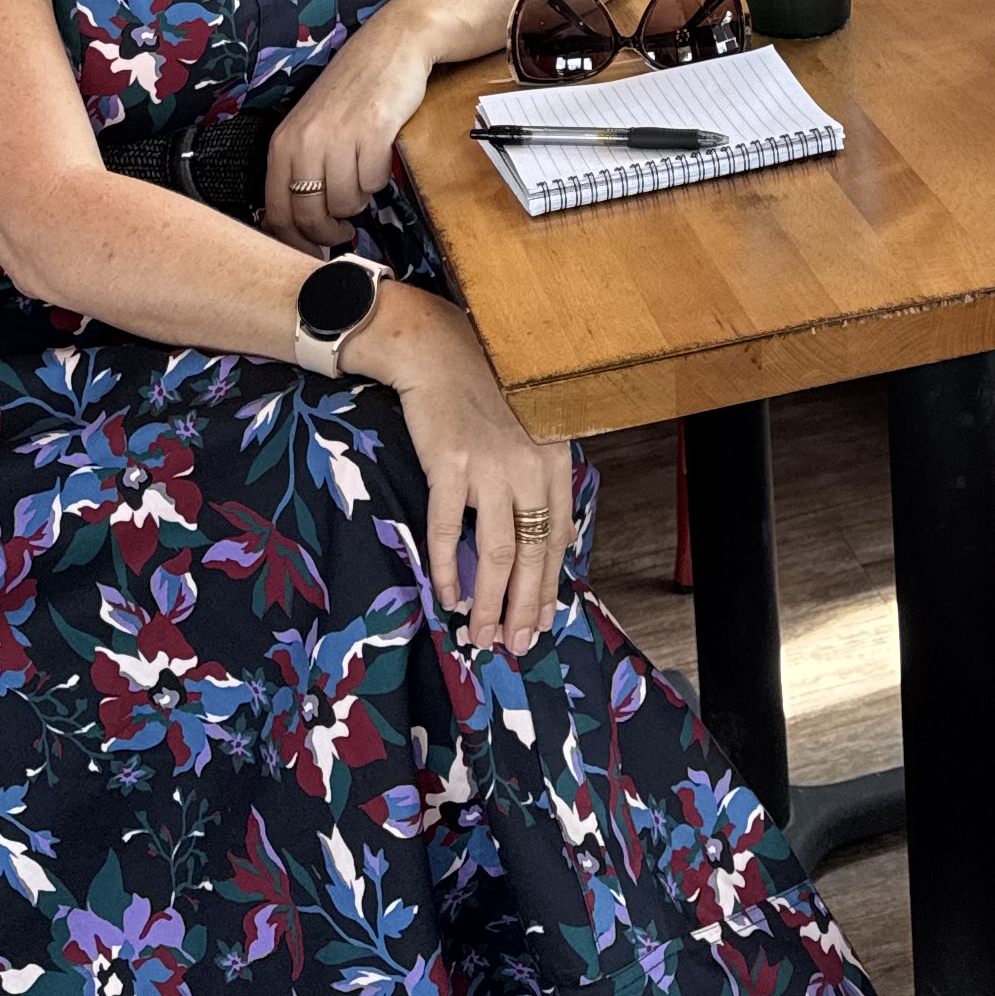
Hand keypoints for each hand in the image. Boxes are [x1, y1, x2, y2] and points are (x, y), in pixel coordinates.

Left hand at [263, 0, 450, 237]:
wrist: (391, 46)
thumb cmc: (350, 92)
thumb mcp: (311, 129)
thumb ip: (301, 172)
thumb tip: (301, 230)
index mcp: (282, 143)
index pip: (277, 214)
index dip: (297, 244)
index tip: (314, 254)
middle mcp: (305, 141)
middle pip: (311, 216)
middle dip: (330, 232)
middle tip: (345, 231)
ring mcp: (339, 135)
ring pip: (347, 203)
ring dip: (360, 200)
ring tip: (362, 176)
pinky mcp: (374, 130)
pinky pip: (375, 181)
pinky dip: (380, 179)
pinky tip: (379, 158)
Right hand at [379, 295, 577, 659]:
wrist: (436, 350)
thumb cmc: (479, 393)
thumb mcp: (522, 433)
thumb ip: (532, 482)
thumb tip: (538, 544)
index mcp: (551, 459)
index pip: (557, 537)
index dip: (549, 585)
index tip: (541, 619)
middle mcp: (528, 464)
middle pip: (532, 553)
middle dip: (523, 607)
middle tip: (516, 645)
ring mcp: (490, 465)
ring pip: (496, 552)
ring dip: (488, 603)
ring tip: (481, 637)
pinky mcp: (450, 463)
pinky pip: (448, 530)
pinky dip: (447, 570)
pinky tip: (446, 597)